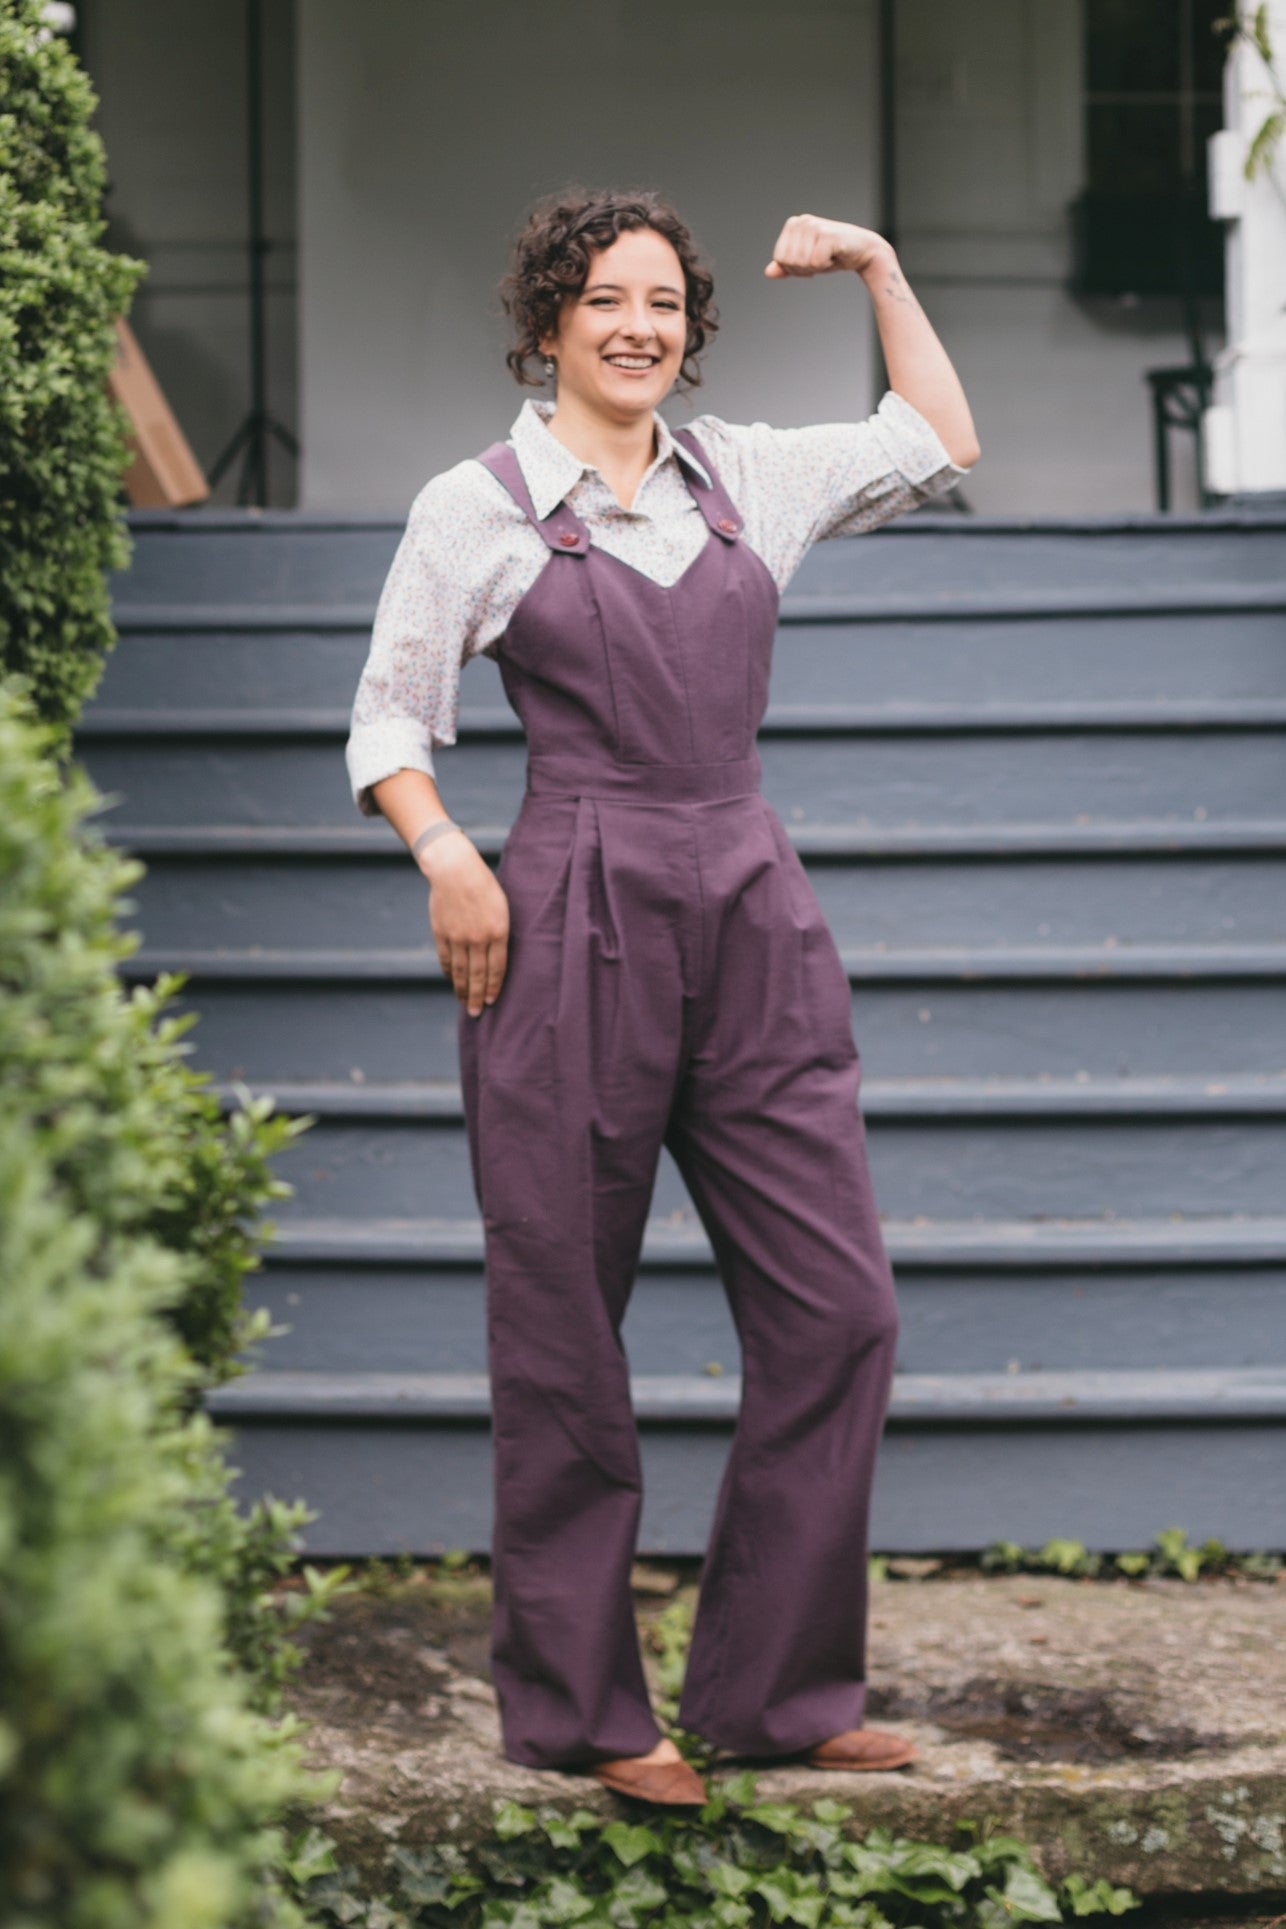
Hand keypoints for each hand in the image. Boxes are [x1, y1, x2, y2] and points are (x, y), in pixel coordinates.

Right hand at [422, 835, 509, 1016]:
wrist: (455, 870)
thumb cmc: (484, 886)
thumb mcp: (502, 908)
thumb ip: (500, 934)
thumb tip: (496, 958)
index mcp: (498, 932)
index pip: (497, 969)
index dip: (494, 988)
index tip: (492, 1002)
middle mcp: (478, 938)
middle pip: (478, 976)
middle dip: (478, 997)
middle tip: (476, 1013)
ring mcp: (458, 937)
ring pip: (460, 971)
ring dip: (462, 990)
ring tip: (464, 1003)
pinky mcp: (441, 933)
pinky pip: (445, 960)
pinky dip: (448, 972)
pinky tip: (452, 981)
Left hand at [764, 213, 891, 278]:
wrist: (863, 252)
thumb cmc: (833, 255)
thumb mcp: (805, 262)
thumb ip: (786, 266)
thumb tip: (768, 272)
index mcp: (793, 224)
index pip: (780, 258)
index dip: (794, 268)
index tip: (811, 261)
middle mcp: (802, 221)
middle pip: (788, 261)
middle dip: (804, 269)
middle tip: (821, 260)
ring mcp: (814, 226)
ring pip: (800, 263)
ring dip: (815, 267)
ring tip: (828, 257)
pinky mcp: (827, 235)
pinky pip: (815, 263)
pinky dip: (825, 266)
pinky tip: (835, 256)